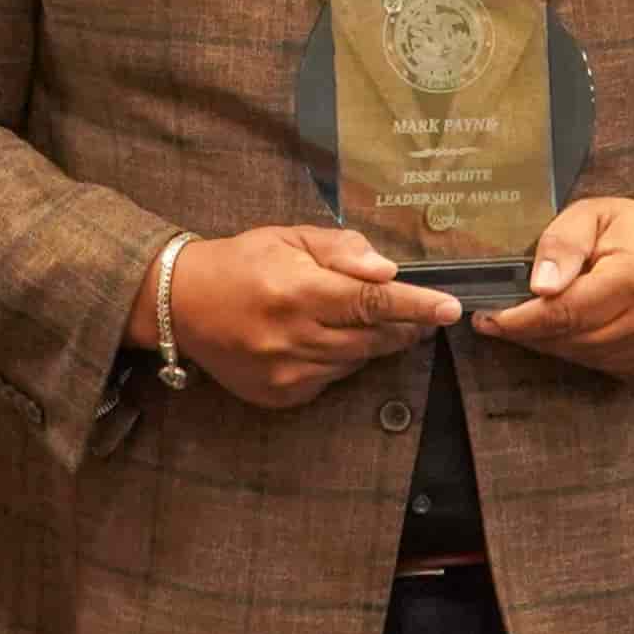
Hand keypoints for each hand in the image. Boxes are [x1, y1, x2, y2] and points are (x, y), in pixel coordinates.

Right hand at [154, 226, 460, 410]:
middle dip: (404, 325)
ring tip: (368, 319)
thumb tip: (387, 271)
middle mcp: (293, 337)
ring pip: (356, 361)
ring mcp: (286, 373)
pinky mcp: (280, 396)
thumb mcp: (290, 237)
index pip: (372, 302)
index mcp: (297, 291)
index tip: (450, 309)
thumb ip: (341, 251)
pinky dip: (341, 359)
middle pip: (373, 337)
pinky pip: (331, 379)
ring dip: (374, 341)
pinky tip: (326, 339)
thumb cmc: (243, 261)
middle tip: (423, 313)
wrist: (182, 305)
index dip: (416, 306)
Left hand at [471, 198, 633, 380]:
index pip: (564, 312)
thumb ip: (562, 244)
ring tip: (534, 315)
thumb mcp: (594, 214)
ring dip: (550, 341)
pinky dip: (577, 349)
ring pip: (581, 357)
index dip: (519, 320)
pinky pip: (600, 365)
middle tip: (499, 315)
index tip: (487, 317)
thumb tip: (539, 286)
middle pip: (569, 339)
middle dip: (528, 330)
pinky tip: (572, 326)